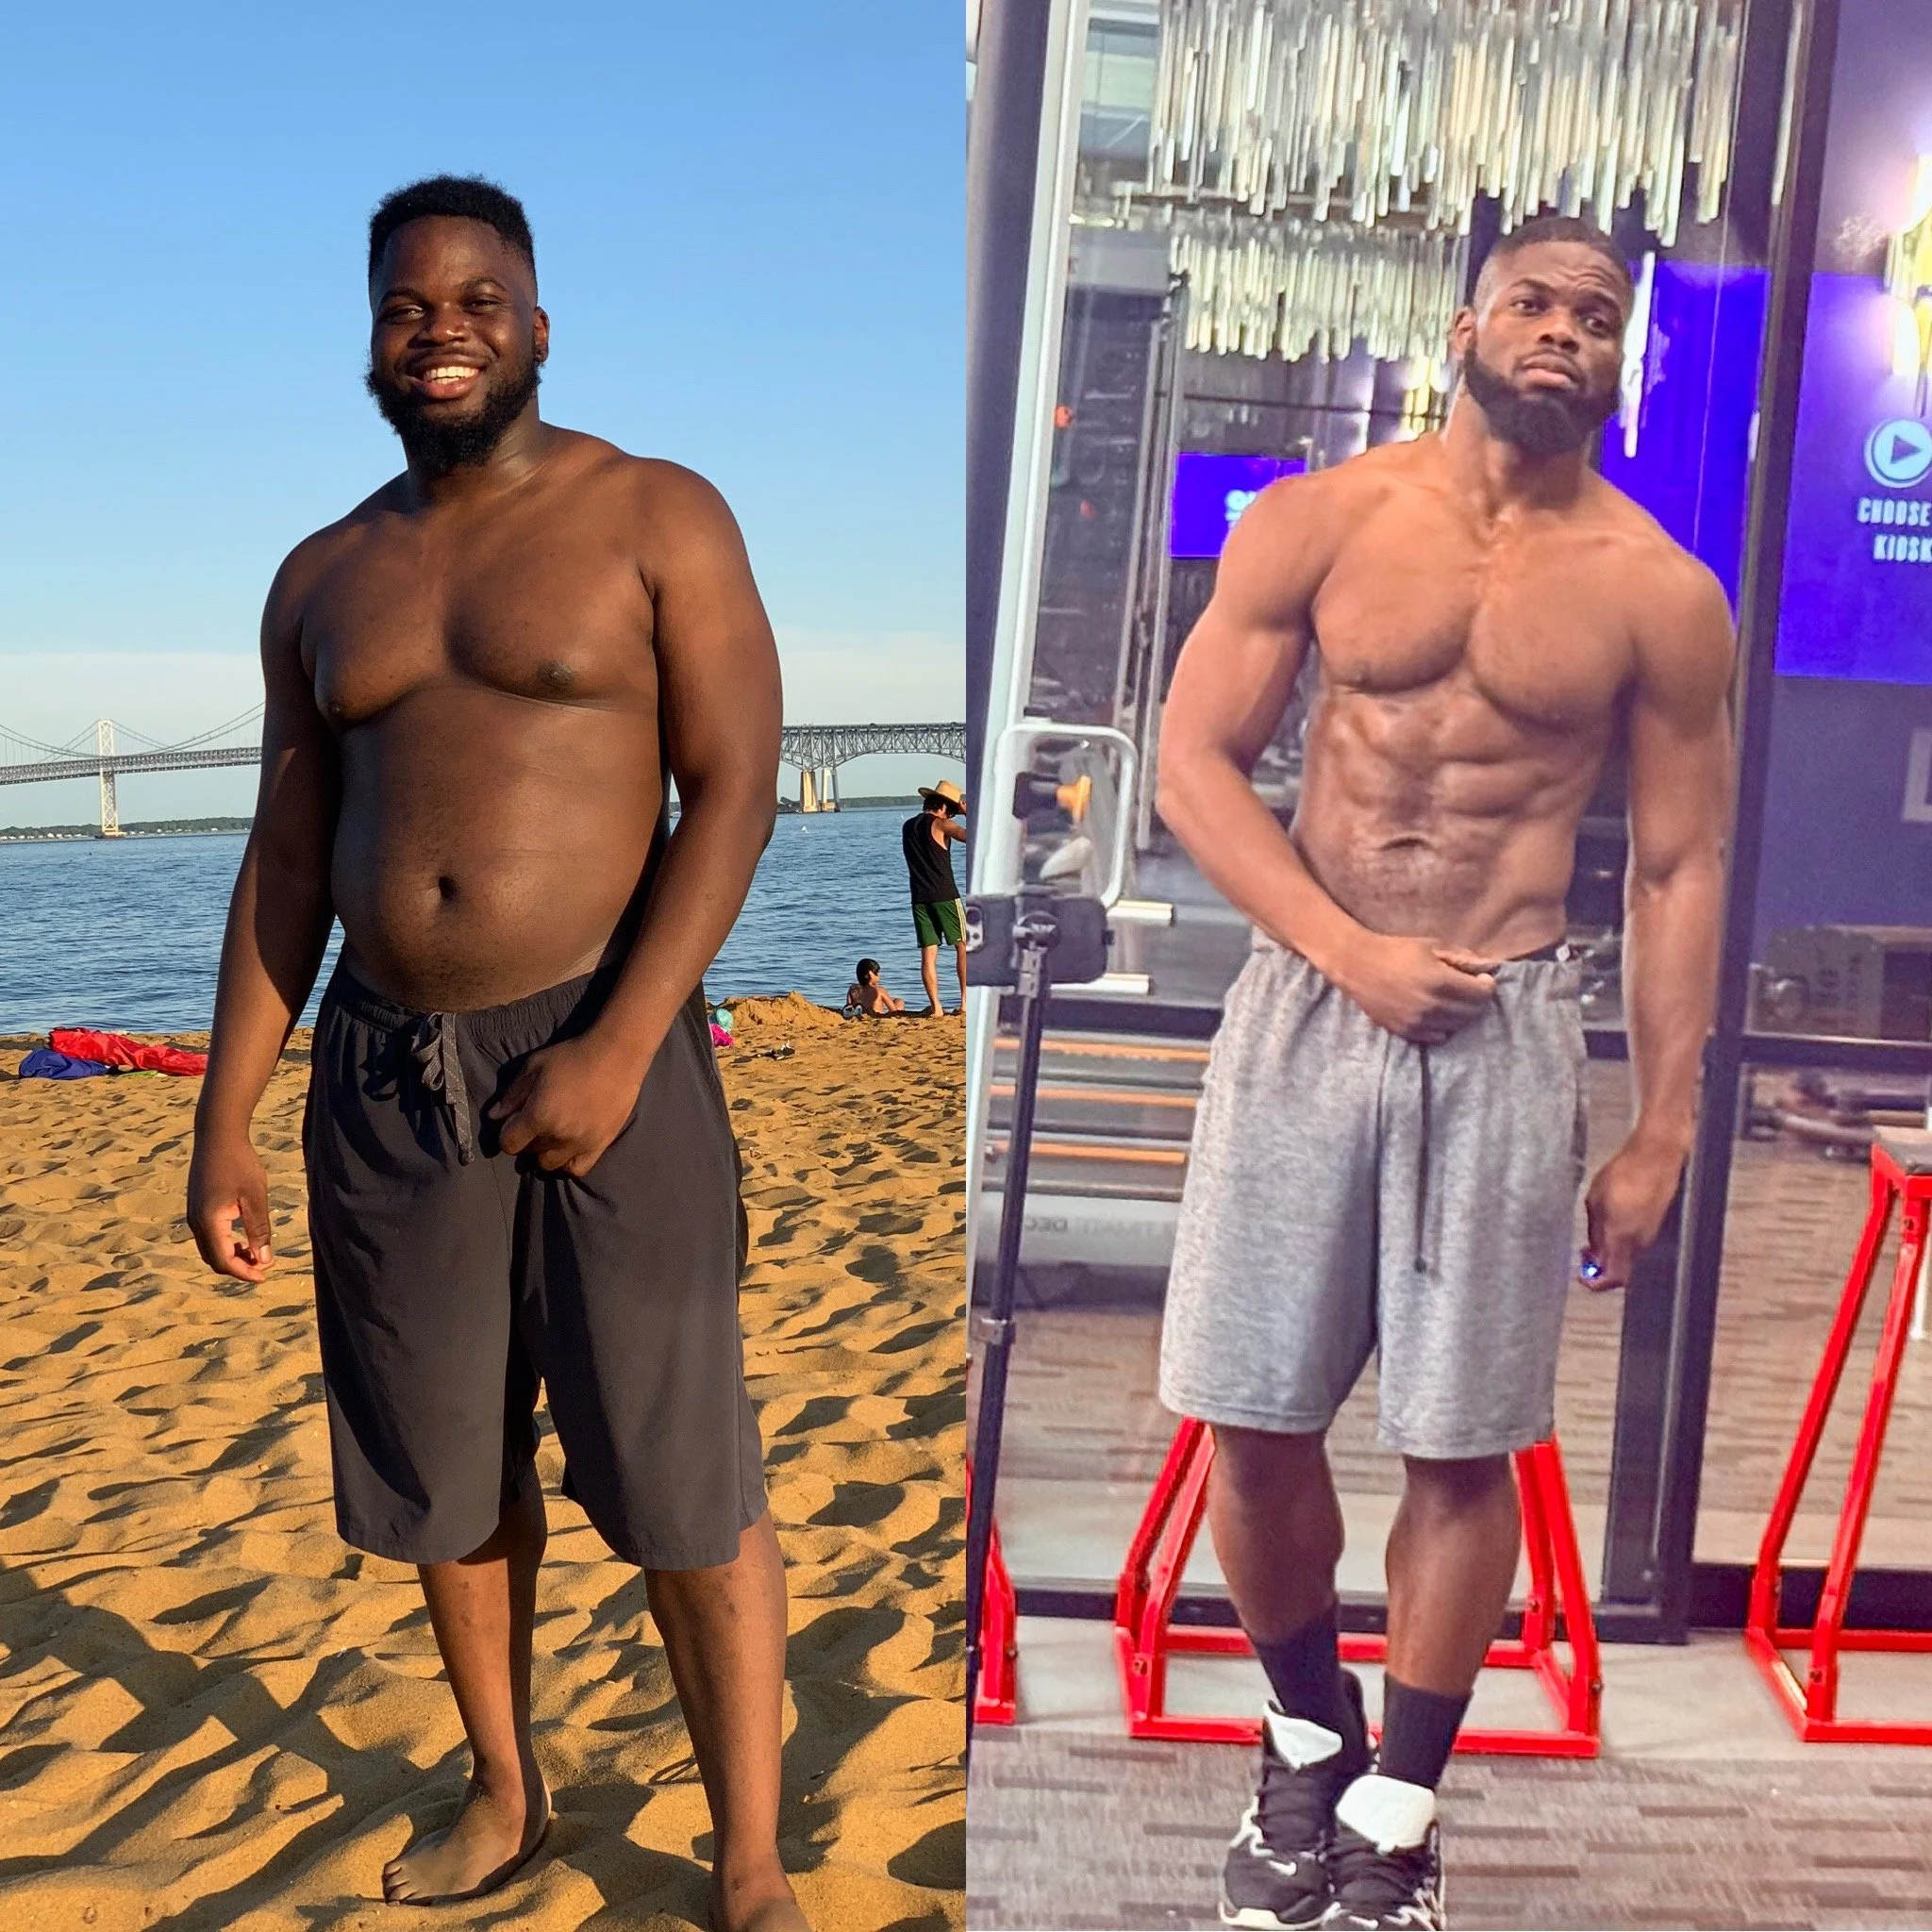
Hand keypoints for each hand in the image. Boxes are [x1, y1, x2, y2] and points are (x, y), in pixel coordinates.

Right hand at [187, 1132, 272, 1281]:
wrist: (218, 1135)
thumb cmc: (240, 1163)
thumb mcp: (255, 1198)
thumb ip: (259, 1230)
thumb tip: (264, 1259)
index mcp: (209, 1222)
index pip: (224, 1260)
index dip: (244, 1272)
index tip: (265, 1275)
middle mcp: (195, 1222)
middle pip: (214, 1259)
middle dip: (238, 1267)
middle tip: (264, 1266)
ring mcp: (193, 1214)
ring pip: (210, 1249)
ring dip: (232, 1256)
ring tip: (257, 1253)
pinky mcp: (197, 1207)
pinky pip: (208, 1236)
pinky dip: (225, 1244)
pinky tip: (244, 1238)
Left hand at [488, 1031, 644, 1176]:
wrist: (616, 1056)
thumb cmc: (572, 1057)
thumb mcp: (534, 1067)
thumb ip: (512, 1095)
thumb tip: (495, 1116)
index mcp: (538, 1116)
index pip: (509, 1143)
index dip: (506, 1134)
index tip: (513, 1122)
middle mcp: (558, 1136)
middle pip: (530, 1152)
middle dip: (526, 1139)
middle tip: (534, 1122)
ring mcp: (581, 1143)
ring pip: (550, 1164)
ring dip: (545, 1152)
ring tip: (551, 1135)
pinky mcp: (600, 1145)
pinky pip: (577, 1169)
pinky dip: (567, 1163)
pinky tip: (567, 1148)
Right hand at [1332, 934, 1498, 1044]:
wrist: (1357, 966)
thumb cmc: (1396, 951)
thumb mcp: (1432, 945)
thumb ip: (1462, 956)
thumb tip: (1488, 966)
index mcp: (1440, 981)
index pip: (1482, 994)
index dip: (1487, 985)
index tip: (1481, 978)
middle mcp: (1431, 1006)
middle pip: (1473, 1012)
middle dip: (1477, 1000)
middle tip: (1469, 989)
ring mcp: (1418, 1022)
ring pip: (1457, 1027)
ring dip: (1461, 1014)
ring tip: (1453, 1000)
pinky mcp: (1406, 1032)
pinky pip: (1438, 1037)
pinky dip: (1444, 1027)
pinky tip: (1437, 1013)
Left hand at [1581, 1138, 1685, 1290]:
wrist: (1656, 1157)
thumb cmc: (1623, 1173)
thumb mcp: (1596, 1201)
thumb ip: (1595, 1231)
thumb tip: (1593, 1253)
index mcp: (1622, 1238)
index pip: (1613, 1278)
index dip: (1596, 1283)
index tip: (1581, 1276)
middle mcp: (1639, 1242)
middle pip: (1621, 1271)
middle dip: (1600, 1268)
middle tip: (1584, 1255)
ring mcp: (1650, 1234)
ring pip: (1627, 1258)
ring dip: (1610, 1255)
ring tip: (1593, 1239)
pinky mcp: (1655, 1225)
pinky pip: (1635, 1245)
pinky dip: (1620, 1244)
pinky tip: (1610, 1227)